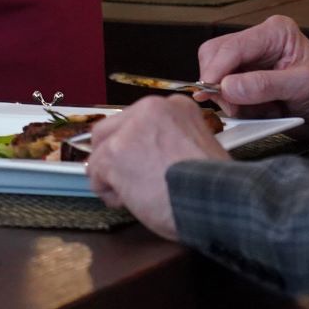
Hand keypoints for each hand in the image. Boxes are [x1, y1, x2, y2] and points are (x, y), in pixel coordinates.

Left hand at [80, 98, 228, 241]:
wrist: (214, 202)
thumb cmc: (211, 187)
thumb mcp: (199, 148)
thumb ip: (170, 143)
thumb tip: (146, 155)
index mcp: (175, 107)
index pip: (136, 120)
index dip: (134, 145)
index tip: (141, 163)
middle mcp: (150, 109)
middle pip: (110, 130)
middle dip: (115, 157)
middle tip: (131, 181)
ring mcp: (130, 130)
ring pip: (100, 152)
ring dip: (112, 176)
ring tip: (135, 195)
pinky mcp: (115, 153)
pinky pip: (95, 172)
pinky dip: (107, 191)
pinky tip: (129, 200)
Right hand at [196, 13, 308, 131]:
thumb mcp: (302, 87)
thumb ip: (265, 85)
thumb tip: (228, 87)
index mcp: (274, 32)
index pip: (232, 46)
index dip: (216, 70)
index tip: (208, 91)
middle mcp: (258, 41)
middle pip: (214, 55)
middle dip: (220, 84)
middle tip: (235, 108)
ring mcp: (249, 60)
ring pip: (215, 74)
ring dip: (230, 98)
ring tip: (259, 110)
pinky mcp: (244, 77)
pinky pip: (223, 91)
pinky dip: (235, 105)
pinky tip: (257, 111)